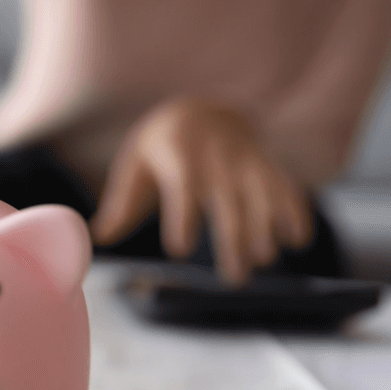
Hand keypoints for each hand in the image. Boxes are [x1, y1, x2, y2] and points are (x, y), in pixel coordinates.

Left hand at [90, 96, 312, 284]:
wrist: (200, 110)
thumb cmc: (160, 149)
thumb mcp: (135, 167)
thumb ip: (120, 206)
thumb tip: (95, 238)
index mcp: (179, 154)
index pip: (182, 185)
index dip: (183, 216)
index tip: (180, 250)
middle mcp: (216, 157)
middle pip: (226, 200)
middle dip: (232, 239)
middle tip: (233, 279)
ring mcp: (245, 161)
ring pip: (259, 195)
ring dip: (265, 227)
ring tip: (263, 260)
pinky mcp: (267, 167)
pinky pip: (285, 185)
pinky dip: (294, 209)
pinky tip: (295, 240)